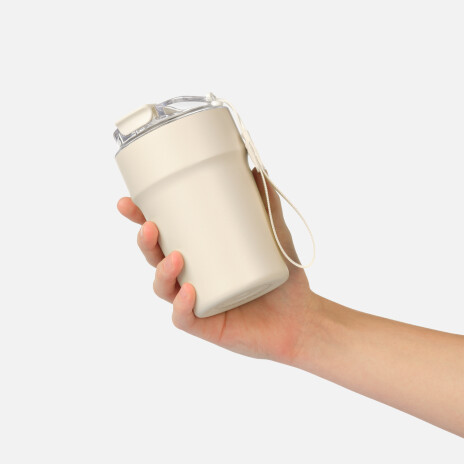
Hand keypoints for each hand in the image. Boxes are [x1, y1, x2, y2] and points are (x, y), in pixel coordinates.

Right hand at [117, 167, 319, 363]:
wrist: (301, 316)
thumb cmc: (283, 276)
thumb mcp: (274, 234)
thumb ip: (266, 203)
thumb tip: (256, 168)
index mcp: (198, 255)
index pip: (163, 235)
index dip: (141, 220)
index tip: (128, 203)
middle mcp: (190, 277)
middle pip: (155, 259)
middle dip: (145, 242)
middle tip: (150, 226)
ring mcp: (196, 302)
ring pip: (163, 288)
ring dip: (161, 272)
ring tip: (175, 257)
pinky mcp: (206, 325)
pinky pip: (184, 318)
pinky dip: (182, 307)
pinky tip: (189, 292)